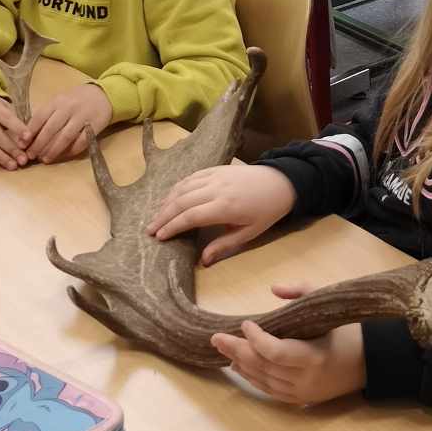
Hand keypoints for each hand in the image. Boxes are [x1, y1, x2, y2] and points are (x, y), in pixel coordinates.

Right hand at [0, 94, 28, 169]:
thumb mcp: (6, 108)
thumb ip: (16, 122)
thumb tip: (28, 141)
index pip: (7, 118)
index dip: (18, 129)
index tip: (29, 139)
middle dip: (11, 149)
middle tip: (23, 160)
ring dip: (1, 158)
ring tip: (13, 166)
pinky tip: (0, 164)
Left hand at [21, 83, 112, 164]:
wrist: (102, 95)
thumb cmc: (75, 101)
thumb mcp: (59, 102)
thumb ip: (46, 116)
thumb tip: (28, 136)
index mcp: (57, 101)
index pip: (40, 117)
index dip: (30, 132)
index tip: (21, 144)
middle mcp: (68, 108)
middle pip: (51, 129)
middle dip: (39, 144)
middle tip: (31, 156)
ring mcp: (82, 117)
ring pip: (65, 137)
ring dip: (53, 150)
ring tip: (45, 159)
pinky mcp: (94, 126)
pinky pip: (81, 142)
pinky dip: (71, 151)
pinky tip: (62, 156)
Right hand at [147, 163, 295, 263]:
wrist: (281, 182)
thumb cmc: (267, 211)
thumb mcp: (249, 233)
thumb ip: (224, 245)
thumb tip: (203, 261)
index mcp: (225, 207)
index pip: (190, 216)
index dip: (172, 226)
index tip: (159, 236)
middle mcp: (216, 189)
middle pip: (181, 201)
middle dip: (163, 216)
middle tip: (150, 229)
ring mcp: (214, 176)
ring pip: (183, 187)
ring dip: (166, 201)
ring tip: (157, 216)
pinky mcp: (215, 169)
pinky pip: (190, 177)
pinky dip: (177, 187)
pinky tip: (170, 197)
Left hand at [211, 284, 365, 402]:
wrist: (366, 363)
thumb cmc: (345, 329)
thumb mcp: (328, 304)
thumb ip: (302, 292)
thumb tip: (273, 289)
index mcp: (315, 357)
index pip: (276, 352)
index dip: (256, 339)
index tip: (246, 323)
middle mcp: (305, 379)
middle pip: (263, 366)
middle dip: (237, 350)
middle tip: (216, 338)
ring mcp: (301, 392)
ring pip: (262, 379)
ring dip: (241, 364)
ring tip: (223, 349)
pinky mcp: (298, 399)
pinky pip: (268, 390)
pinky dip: (251, 377)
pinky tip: (239, 365)